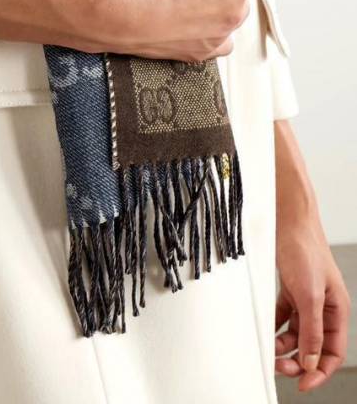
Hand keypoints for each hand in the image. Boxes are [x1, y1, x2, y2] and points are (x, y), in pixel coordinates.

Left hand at [274, 119, 350, 391]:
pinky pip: (283, 316)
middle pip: (312, 345)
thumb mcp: (309, 295)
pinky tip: (265, 332)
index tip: (302, 385)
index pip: (332, 351)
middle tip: (279, 367)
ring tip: (269, 351)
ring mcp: (305, 297)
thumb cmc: (303, 248)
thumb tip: (309, 362)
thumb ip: (310, 330)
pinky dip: (275, 326)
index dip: (319, 371)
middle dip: (298, 359)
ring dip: (284, 345)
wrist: (286, 217)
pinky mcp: (289, 287)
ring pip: (296, 332)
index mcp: (337, 309)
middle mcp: (323, 305)